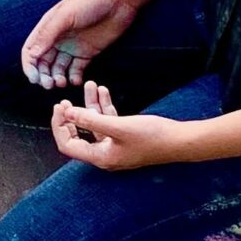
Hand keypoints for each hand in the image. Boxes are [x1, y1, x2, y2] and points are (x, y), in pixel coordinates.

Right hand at [19, 0, 136, 90]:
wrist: (119, 0)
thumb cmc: (89, 2)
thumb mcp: (65, 16)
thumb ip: (47, 34)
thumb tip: (31, 55)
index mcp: (47, 28)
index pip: (31, 51)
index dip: (30, 66)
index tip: (35, 79)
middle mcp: (57, 39)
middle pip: (43, 63)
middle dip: (43, 75)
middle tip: (49, 84)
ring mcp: (72, 47)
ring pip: (58, 68)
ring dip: (57, 78)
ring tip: (62, 83)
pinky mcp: (88, 53)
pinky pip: (76, 69)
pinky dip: (74, 78)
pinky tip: (76, 81)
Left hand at [51, 83, 183, 170]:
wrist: (181, 141)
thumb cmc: (152, 136)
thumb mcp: (118, 126)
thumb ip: (91, 119)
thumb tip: (67, 113)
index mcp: (100, 157)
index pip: (68, 145)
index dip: (59, 126)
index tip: (60, 106)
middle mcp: (105, 155)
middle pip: (77, 136)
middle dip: (71, 116)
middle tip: (66, 100)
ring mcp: (115, 147)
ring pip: (95, 124)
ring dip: (90, 105)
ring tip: (90, 84)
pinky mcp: (125, 138)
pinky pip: (108, 122)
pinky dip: (105, 107)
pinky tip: (103, 91)